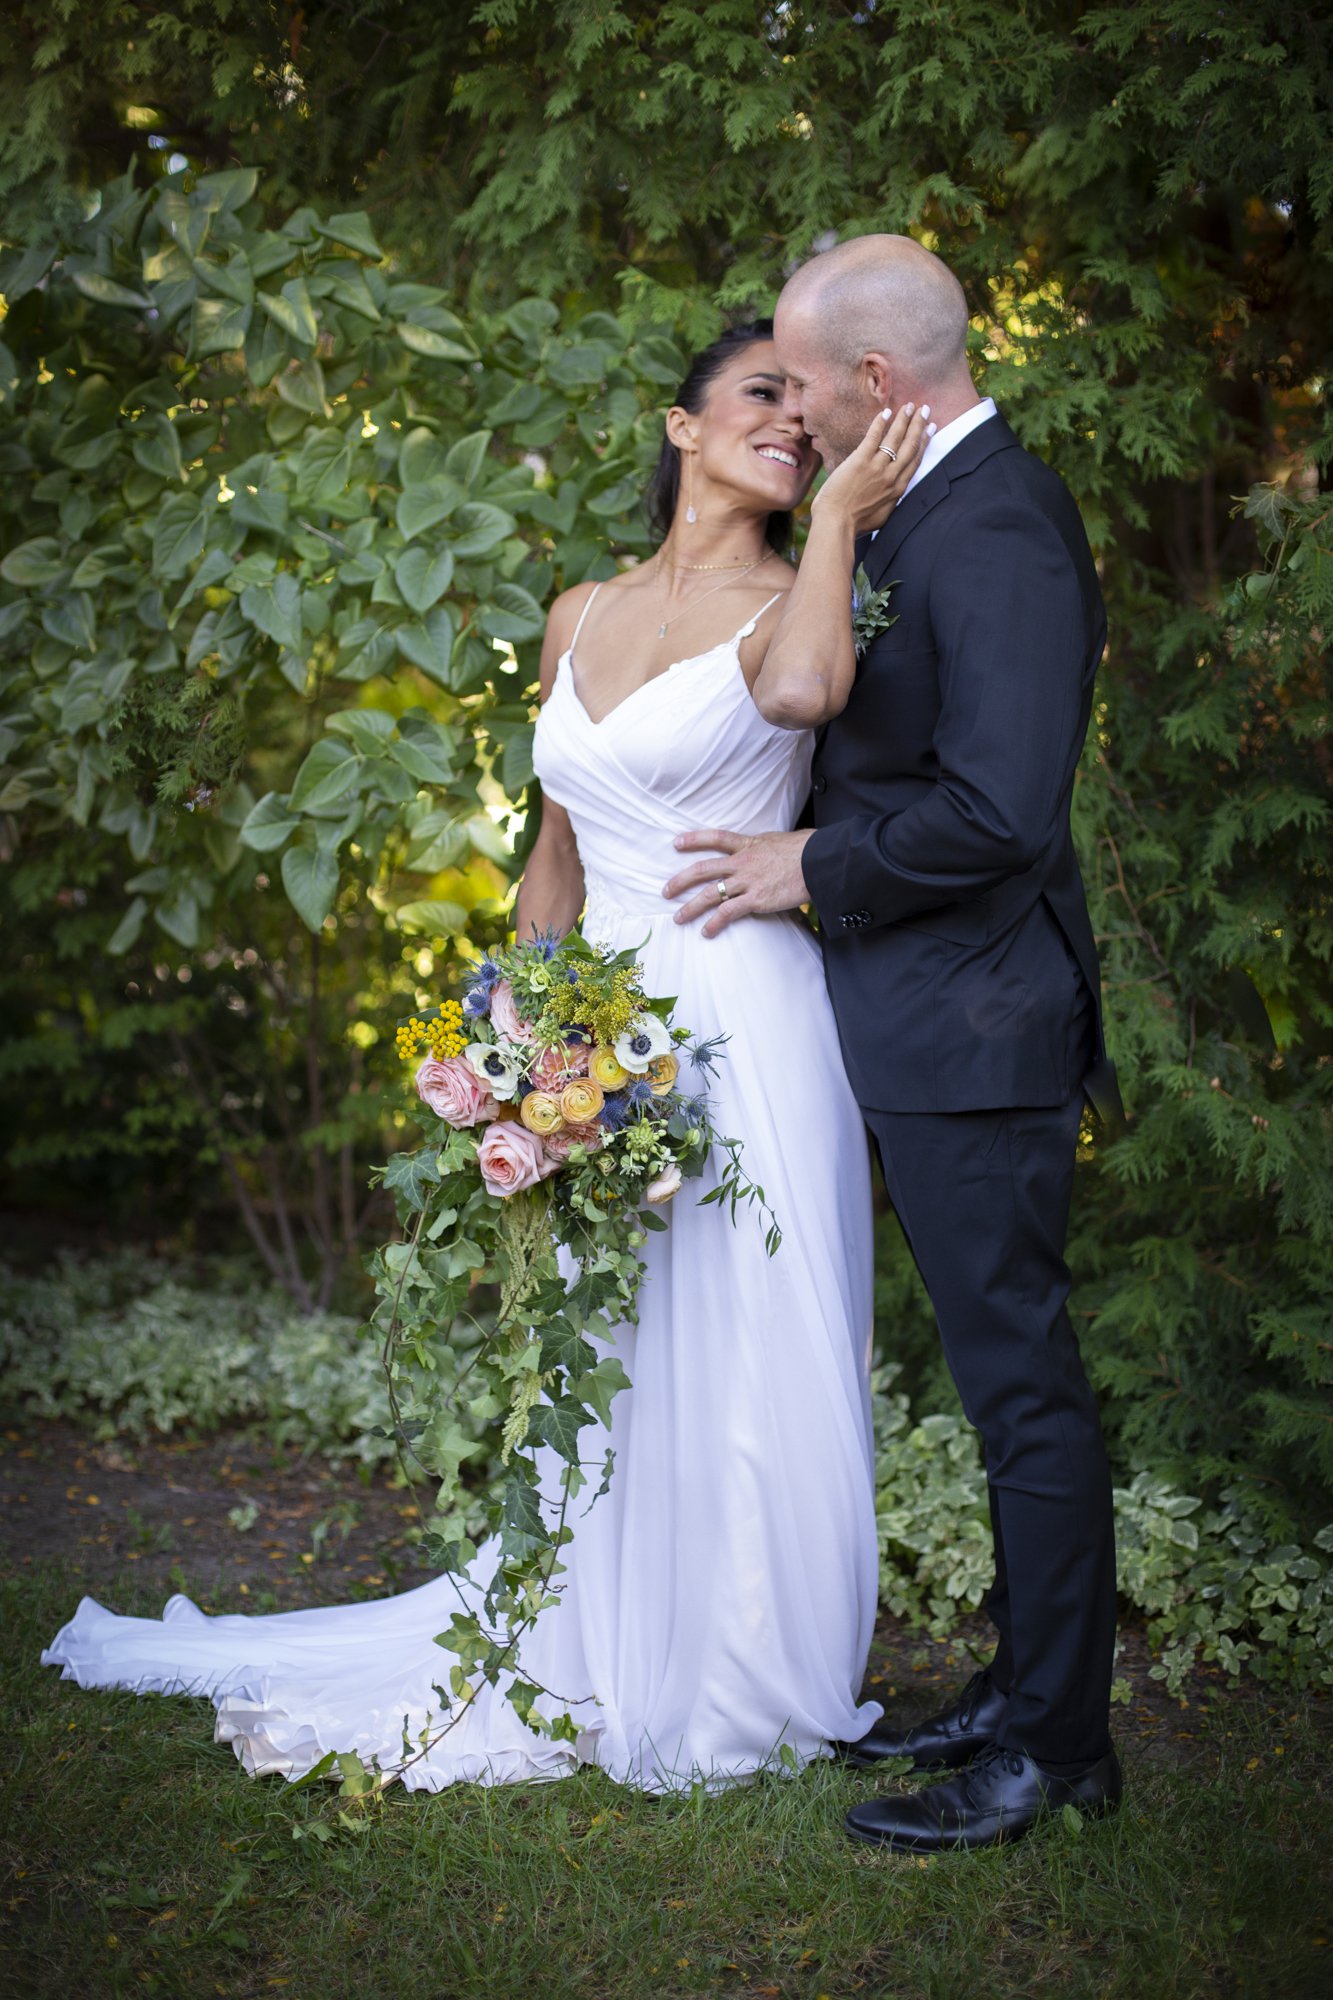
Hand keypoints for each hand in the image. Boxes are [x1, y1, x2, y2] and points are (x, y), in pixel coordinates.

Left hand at [664, 828, 813, 935]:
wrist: (819, 861)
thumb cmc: (807, 850)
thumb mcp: (779, 840)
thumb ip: (765, 846)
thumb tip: (766, 847)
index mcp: (748, 845)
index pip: (716, 838)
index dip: (694, 839)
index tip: (676, 843)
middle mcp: (742, 862)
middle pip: (703, 869)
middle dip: (681, 881)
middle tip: (666, 891)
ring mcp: (747, 881)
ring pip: (710, 894)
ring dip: (690, 907)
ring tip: (678, 918)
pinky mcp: (756, 900)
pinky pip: (728, 913)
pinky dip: (714, 923)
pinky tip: (706, 932)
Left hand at [811, 403, 931, 534]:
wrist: (836, 524)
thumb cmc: (854, 525)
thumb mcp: (881, 516)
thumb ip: (889, 502)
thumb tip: (892, 496)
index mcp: (897, 490)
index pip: (915, 460)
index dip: (924, 442)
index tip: (930, 428)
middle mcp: (891, 477)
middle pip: (910, 446)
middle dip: (919, 425)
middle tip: (924, 409)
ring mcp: (876, 468)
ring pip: (896, 438)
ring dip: (904, 419)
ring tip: (909, 406)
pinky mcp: (860, 461)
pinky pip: (874, 437)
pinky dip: (881, 423)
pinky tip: (886, 412)